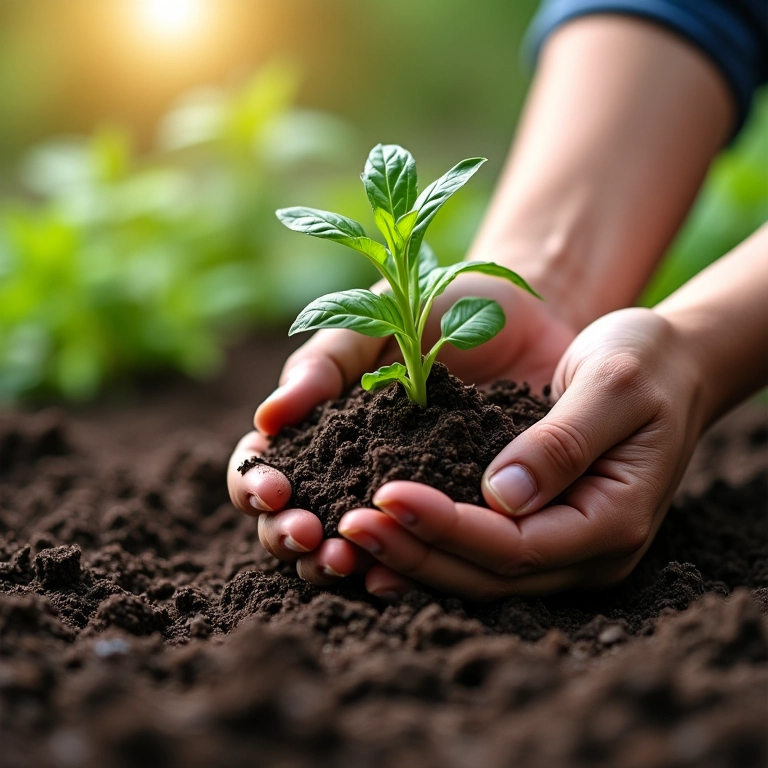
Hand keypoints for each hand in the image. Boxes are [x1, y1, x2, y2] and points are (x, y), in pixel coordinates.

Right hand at [227, 273, 574, 589]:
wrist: (518, 314)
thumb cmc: (431, 307)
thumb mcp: (372, 321)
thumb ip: (321, 365)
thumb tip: (267, 420)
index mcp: (317, 428)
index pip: (265, 468)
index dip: (255, 484)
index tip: (273, 488)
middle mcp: (348, 471)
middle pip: (293, 523)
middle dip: (289, 537)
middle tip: (307, 536)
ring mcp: (396, 499)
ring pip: (345, 549)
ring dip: (332, 564)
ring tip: (343, 560)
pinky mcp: (448, 514)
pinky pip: (415, 553)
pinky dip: (396, 571)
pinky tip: (393, 577)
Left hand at [335, 307, 707, 599]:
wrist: (669, 364)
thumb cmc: (647, 361)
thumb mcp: (614, 383)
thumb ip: (562, 441)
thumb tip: (501, 497)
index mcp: (613, 518)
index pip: (517, 546)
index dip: (449, 526)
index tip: (387, 494)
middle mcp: (589, 550)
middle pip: (489, 574)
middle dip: (416, 551)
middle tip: (348, 525)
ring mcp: (566, 547)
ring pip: (478, 575)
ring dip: (413, 558)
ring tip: (349, 537)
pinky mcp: (542, 529)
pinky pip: (480, 553)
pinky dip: (430, 546)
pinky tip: (383, 538)